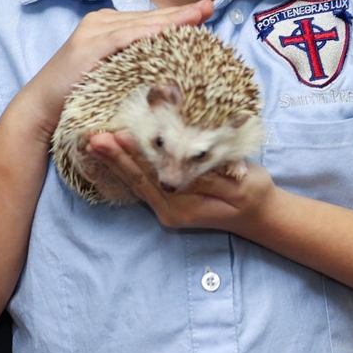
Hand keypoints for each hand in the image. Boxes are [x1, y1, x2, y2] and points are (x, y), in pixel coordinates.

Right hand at [9, 0, 212, 139]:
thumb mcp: (113, 76)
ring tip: (197, 14)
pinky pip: (122, 38)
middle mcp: (101, 22)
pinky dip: (145, 34)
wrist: (42, 108)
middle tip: (210, 6)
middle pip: (150, 18)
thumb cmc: (79, 96)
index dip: (178, 17)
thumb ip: (135, 64)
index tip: (206, 11)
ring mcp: (94, 32)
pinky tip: (165, 31)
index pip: (150, 20)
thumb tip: (171, 67)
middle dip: (182, 13)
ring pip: (140, 24)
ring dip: (170, 20)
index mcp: (109, 26)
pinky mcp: (88, 46)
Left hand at [86, 131, 276, 232]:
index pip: (152, 177)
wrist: (260, 215)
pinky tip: (113, 152)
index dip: (133, 156)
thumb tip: (178, 168)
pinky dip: (127, 165)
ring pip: (136, 181)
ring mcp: (167, 206)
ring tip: (94, 143)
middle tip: (92, 138)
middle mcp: (169, 209)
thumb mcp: (237, 184)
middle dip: (114, 157)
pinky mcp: (168, 198)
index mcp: (183, 207)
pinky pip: (143, 182)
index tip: (115, 137)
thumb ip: (207, 177)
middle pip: (137, 180)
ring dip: (115, 161)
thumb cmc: (253, 195)